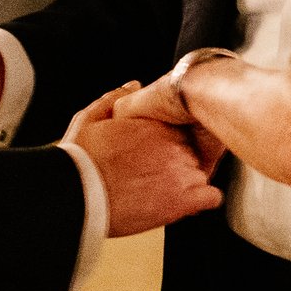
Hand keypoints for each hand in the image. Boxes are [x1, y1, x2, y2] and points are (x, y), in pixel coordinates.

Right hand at [64, 86, 221, 236]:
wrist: (79, 195)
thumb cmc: (81, 162)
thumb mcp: (89, 119)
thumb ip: (114, 99)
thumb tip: (133, 86)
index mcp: (154, 126)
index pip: (178, 127)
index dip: (166, 143)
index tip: (154, 154)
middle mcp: (173, 145)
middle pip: (190, 150)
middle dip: (177, 162)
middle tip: (154, 176)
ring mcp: (181, 172)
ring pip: (200, 173)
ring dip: (188, 182)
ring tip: (163, 193)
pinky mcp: (185, 200)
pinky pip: (211, 197)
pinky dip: (202, 200)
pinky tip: (186, 205)